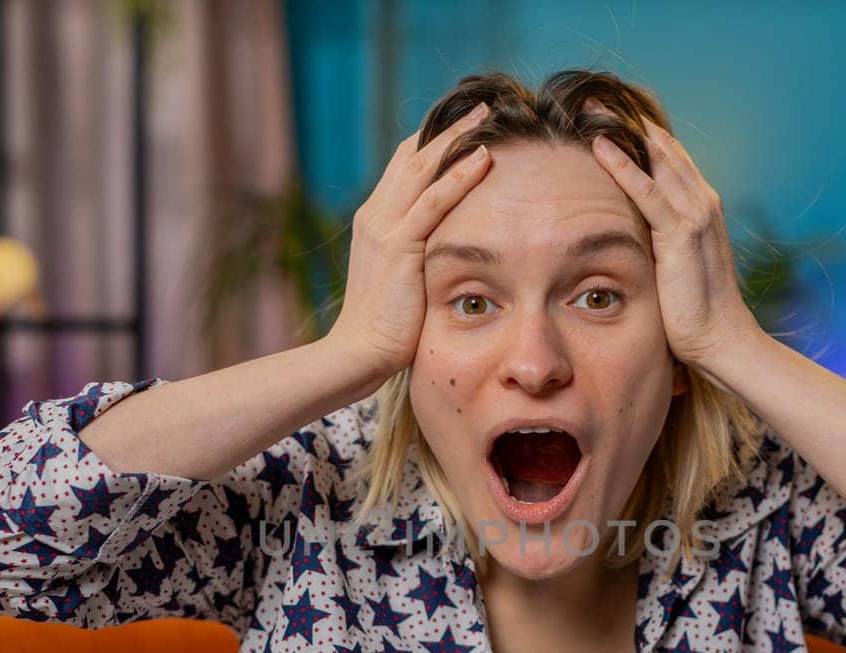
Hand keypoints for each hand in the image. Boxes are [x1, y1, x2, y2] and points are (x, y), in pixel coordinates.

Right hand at [327, 102, 493, 378]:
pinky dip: (458, 175)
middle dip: (446, 128)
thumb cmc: (386, 328)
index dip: (431, 142)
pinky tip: (482, 156)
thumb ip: (418, 256)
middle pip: (412, 155)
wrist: (358, 352)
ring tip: (486, 116)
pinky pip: (433, 200)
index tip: (463, 125)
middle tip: (480, 106)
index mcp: (374, 221)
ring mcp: (383, 227)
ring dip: (456, 137)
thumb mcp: (402, 280)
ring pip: (422, 167)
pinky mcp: (398, 245)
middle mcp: (375, 215)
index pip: (403, 167)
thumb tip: (448, 252)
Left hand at [585, 103, 763, 367]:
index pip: (670, 158)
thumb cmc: (696, 310)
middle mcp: (703, 201)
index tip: (611, 115)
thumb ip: (660, 241)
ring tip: (593, 109)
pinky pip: (646, 190)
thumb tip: (632, 235)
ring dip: (623, 131)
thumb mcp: (675, 264)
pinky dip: (623, 165)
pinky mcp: (681, 233)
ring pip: (656, 159)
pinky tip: (600, 147)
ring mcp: (695, 214)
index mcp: (703, 206)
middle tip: (597, 99)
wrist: (722, 338)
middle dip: (630, 122)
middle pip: (663, 148)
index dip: (642, 135)